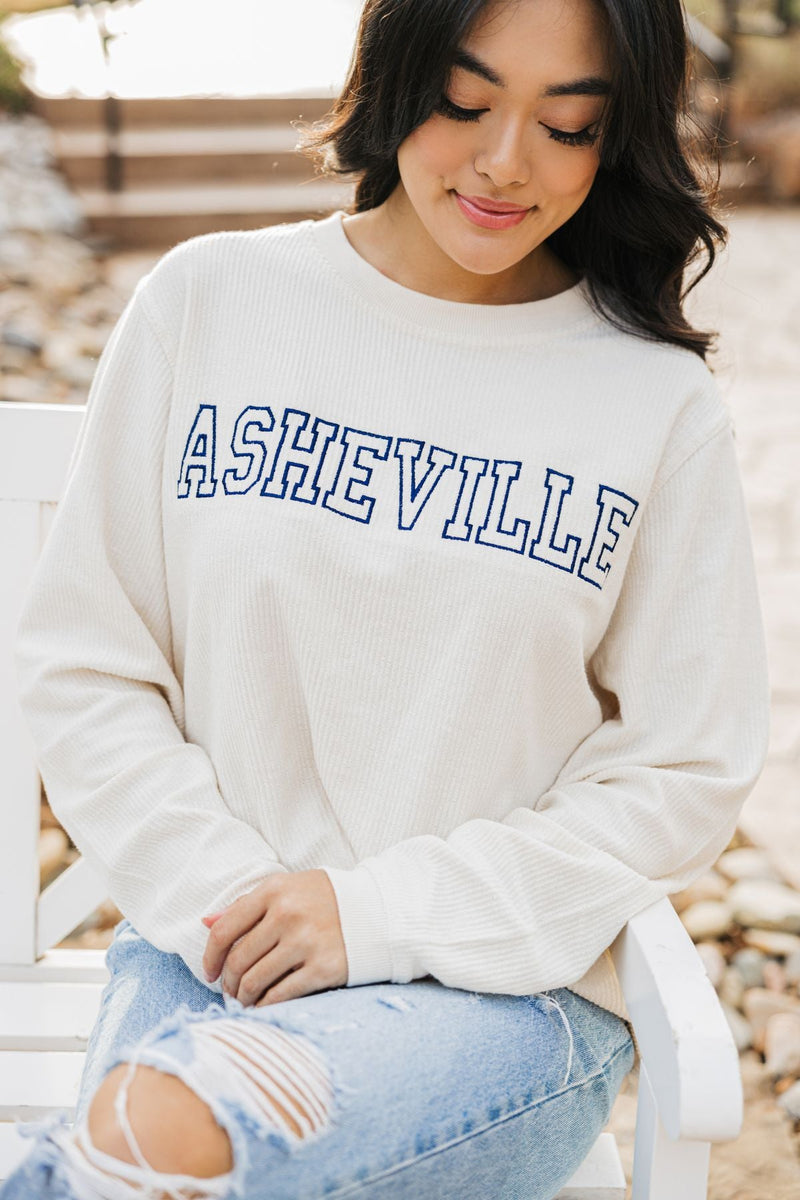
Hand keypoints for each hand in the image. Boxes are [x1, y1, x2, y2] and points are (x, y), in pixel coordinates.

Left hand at [200, 869, 347, 1006]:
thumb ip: (246, 905)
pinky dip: (265, 1005)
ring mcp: (306, 942)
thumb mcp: (286, 888)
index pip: (224, 930)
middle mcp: (287, 914)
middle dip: (228, 982)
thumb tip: (205, 923)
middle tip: (230, 991)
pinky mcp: (322, 968)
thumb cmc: (324, 899)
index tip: (210, 973)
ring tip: (245, 1000)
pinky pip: (280, 995)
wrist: (377, 910)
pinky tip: (264, 1005)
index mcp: (274, 890)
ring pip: (255, 981)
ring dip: (243, 997)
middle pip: (238, 960)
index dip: (210, 957)